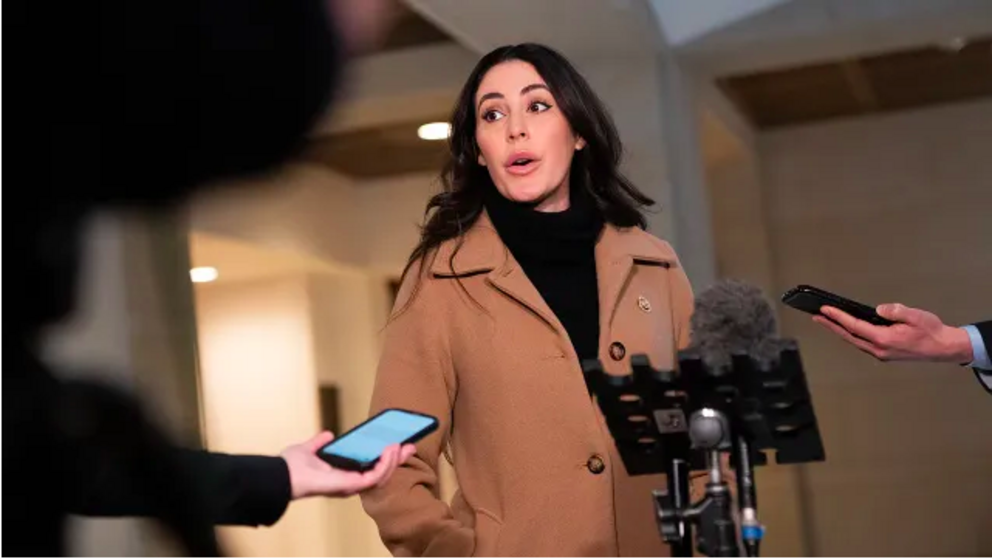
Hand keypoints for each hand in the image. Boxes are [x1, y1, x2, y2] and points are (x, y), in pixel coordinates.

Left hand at [280, 431, 415, 499]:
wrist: (282, 474)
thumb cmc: (291, 466)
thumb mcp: (309, 449)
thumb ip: (319, 443)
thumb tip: (328, 435)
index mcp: (342, 475)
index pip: (370, 468)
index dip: (385, 459)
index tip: (397, 445)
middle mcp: (349, 483)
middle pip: (381, 473)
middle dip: (397, 460)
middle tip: (410, 446)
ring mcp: (351, 485)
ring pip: (382, 475)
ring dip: (394, 460)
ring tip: (401, 445)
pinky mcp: (351, 485)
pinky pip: (375, 476)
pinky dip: (386, 464)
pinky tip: (391, 450)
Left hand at [813, 303, 972, 363]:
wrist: (944, 348)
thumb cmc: (931, 331)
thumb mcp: (916, 316)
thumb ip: (896, 311)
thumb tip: (878, 309)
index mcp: (884, 339)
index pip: (854, 326)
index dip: (838, 317)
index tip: (824, 310)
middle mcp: (879, 349)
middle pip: (849, 336)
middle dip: (831, 326)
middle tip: (816, 316)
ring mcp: (881, 353)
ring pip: (854, 341)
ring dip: (839, 331)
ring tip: (827, 321)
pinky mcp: (884, 353)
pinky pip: (862, 343)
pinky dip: (851, 335)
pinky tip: (847, 329)